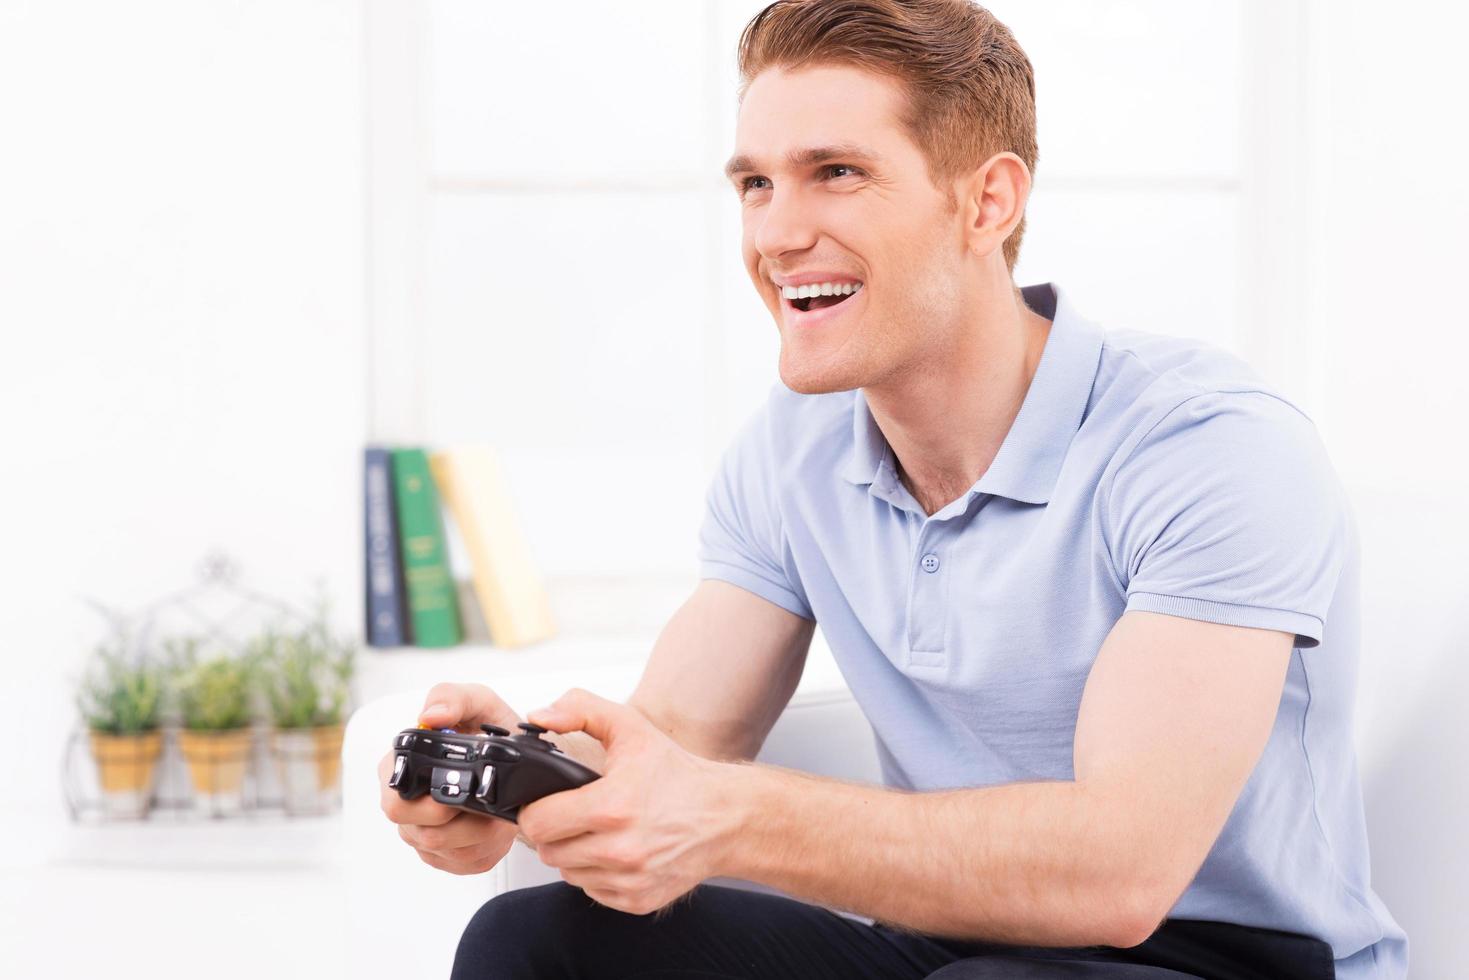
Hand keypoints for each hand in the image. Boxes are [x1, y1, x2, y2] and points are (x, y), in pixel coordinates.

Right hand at [378, 682, 524, 874]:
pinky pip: (465, 863)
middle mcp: (405, 804)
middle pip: (419, 833)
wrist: (521, 758)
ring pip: (446, 851)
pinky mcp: (447, 855)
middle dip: (461, 824)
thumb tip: (430, 716)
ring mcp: (423, 833)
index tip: (461, 792)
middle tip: (488, 806)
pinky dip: (487, 847)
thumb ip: (452, 698)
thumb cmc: (489, 729)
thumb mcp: (477, 702)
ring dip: (480, 834)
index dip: (427, 802)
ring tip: (499, 811)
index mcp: (400, 767)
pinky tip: (496, 827)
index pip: (395, 799)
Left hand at [516, 688, 738, 915]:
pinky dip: (597, 872)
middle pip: (547, 851)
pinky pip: (592, 890)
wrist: (725, 817)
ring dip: (574, 853)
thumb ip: (580, 709)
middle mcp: (619, 849)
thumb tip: (540, 716)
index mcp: (612, 806)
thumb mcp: (631, 727)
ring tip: (598, 830)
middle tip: (574, 813)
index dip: (536, 809)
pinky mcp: (636, 900)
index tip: (547, 801)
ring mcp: (628, 879)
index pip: (537, 823)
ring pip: (567, 873)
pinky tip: (615, 850)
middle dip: (554, 831)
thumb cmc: (678, 775)